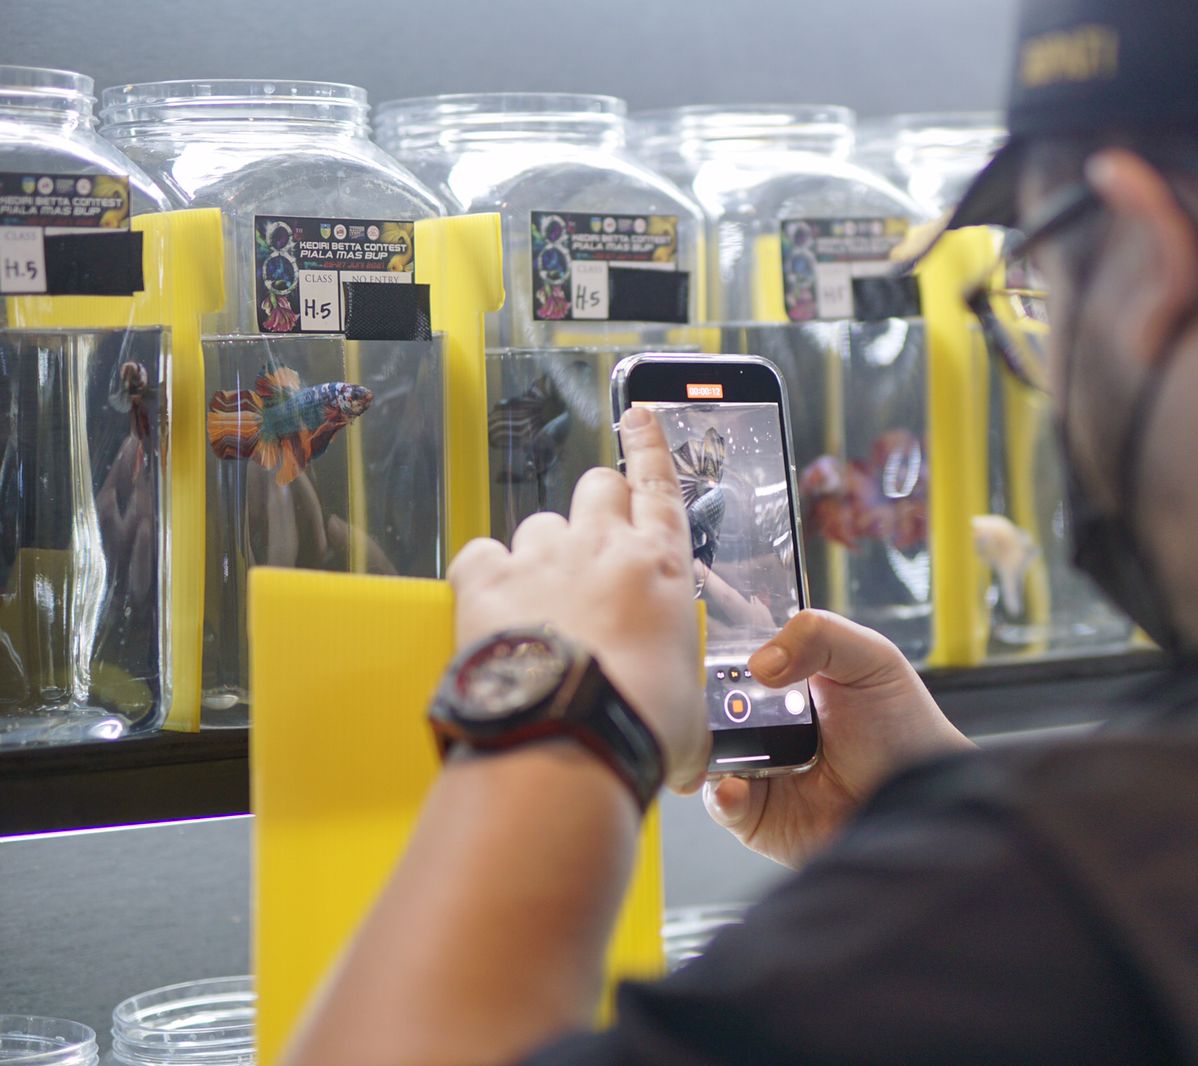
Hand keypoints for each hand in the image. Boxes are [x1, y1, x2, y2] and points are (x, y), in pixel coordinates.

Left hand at [447, 408, 709, 793]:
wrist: (569, 738)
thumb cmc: (636, 725)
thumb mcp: (686, 718)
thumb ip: (685, 715)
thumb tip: (691, 762)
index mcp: (663, 568)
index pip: (660, 484)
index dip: (650, 444)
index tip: (639, 416)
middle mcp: (604, 547)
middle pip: (598, 486)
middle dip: (596, 506)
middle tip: (592, 548)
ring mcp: (543, 558)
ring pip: (539, 523)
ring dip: (541, 554)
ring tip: (542, 607)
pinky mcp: (487, 579)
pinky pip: (480, 554)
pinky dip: (485, 576)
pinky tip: (493, 610)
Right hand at [703, 610, 972, 866]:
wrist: (927, 801)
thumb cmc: (906, 728)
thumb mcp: (871, 659)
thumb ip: (820, 635)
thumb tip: (760, 664)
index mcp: (786, 675)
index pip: (734, 647)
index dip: (709, 635)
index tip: (685, 619)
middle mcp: (763, 719)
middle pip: (709, 700)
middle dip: (696, 694)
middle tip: (696, 691)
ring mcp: (756, 765)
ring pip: (706, 750)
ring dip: (703, 745)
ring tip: (716, 741)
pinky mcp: (757, 813)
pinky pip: (721, 800)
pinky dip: (721, 793)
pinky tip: (737, 785)